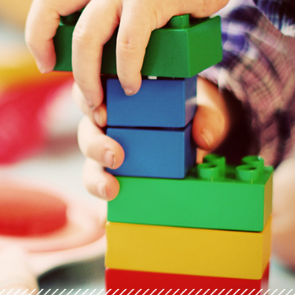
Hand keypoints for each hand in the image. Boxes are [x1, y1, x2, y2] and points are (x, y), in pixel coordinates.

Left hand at [25, 0, 287, 109]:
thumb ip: (117, 21)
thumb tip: (104, 68)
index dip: (37, 32)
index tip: (46, 63)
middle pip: (52, 8)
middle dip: (49, 50)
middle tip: (73, 88)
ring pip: (86, 36)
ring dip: (88, 76)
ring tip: (100, 102)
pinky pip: (128, 41)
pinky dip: (127, 69)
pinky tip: (133, 85)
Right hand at [75, 78, 229, 199]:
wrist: (202, 136)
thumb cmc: (194, 114)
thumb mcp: (205, 110)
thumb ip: (208, 118)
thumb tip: (202, 138)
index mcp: (121, 95)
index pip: (92, 92)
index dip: (88, 102)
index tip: (103, 116)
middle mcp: (109, 121)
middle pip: (86, 129)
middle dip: (94, 144)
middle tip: (115, 156)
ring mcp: (109, 149)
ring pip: (89, 159)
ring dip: (94, 175)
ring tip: (110, 187)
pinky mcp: (114, 174)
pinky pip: (100, 182)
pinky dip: (100, 192)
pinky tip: (109, 201)